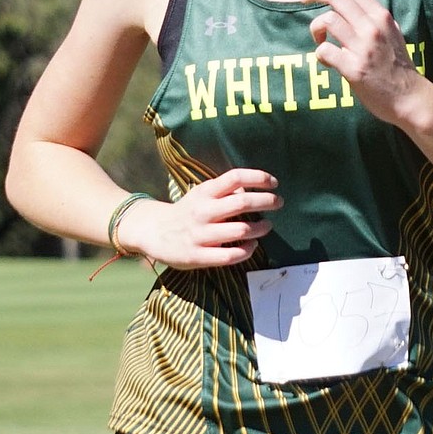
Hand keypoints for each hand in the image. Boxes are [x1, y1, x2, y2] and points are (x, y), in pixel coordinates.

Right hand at [117, 168, 281, 269]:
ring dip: (260, 228)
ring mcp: (200, 234)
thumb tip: (253, 189)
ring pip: (240, 230)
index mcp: (205, 192)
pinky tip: (252, 246)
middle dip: (267, 201)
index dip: (259, 177)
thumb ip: (225, 191)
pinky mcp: (197, 256)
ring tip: (267, 226)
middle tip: (278, 203)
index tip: (274, 183)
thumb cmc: (187, 211)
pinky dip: (247, 250)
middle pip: (242, 202)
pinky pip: (229, 256)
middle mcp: (203, 211)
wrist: (154, 231)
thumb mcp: (202, 195)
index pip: (235, 177)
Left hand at [308, 0, 426, 126]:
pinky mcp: (354, 69)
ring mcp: (363, 48)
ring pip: (327, 20)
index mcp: (380, 16)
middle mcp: (372, 27)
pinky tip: (327, 62)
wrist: (410, 97)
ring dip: (316, 29)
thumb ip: (373, 19)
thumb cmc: (397, 66)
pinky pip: (324, 51)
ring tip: (321, 40)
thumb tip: (351, 6)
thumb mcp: (392, 33)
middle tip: (303, 0)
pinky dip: (320, 54)